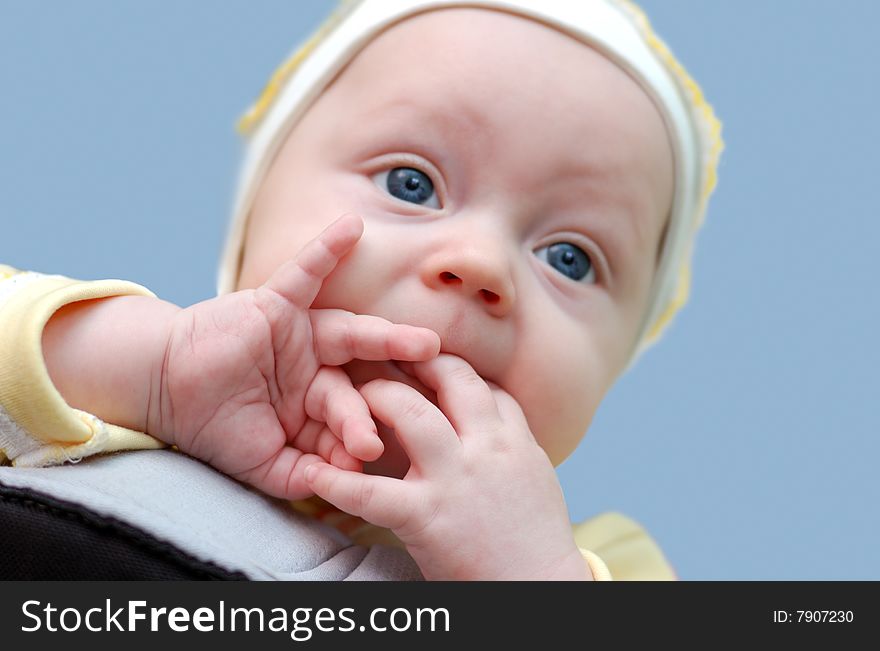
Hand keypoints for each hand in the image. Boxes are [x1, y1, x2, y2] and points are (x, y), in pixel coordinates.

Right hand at [149, 214, 439, 499]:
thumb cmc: (215, 429)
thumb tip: (350, 483)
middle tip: (425, 400)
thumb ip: (307, 476)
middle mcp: (316, 368)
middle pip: (362, 378)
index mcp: (317, 405)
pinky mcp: (276, 304)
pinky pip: (304, 272)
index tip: (370, 455)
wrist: (164, 392)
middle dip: (390, 391)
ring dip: (386, 336)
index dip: (359, 436)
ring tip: (425, 342)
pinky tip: (353, 227)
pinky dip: (326, 250)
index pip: (351, 420)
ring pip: (350, 333)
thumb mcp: (267, 465)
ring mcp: (300, 334)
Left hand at [304, 354, 590, 579]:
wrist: (540, 588)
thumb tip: (492, 416)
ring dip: (378, 399)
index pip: (483, 384)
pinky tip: (312, 475)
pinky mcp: (427, 516)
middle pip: (452, 378)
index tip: (425, 361)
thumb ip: (510, 441)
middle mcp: (488, 447)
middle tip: (386, 356)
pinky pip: (372, 492)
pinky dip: (337, 483)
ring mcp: (457, 478)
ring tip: (352, 398)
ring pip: (412, 415)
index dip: (449, 368)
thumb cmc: (536, 540)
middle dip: (417, 361)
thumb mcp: (535, 475)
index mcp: (514, 439)